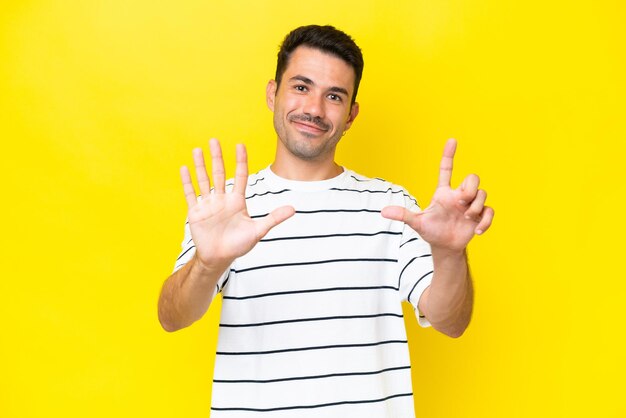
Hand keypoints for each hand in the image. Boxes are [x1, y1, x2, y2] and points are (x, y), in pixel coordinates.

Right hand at [181, 139, 294, 269]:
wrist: (219, 258)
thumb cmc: (239, 245)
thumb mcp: (258, 231)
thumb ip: (274, 218)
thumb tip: (293, 209)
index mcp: (237, 201)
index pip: (240, 176)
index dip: (240, 161)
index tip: (240, 145)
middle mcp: (222, 199)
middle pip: (220, 173)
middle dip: (217, 157)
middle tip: (214, 140)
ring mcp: (209, 204)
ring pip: (204, 180)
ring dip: (200, 166)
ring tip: (197, 149)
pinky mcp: (196, 212)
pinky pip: (191, 194)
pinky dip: (187, 182)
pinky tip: (184, 168)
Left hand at [381, 139, 493, 253]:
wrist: (444, 247)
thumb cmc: (431, 231)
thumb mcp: (417, 222)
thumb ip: (403, 215)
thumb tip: (383, 212)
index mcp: (444, 193)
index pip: (446, 169)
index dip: (448, 155)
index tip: (452, 140)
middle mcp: (459, 195)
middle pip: (473, 178)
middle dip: (471, 189)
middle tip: (461, 204)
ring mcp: (471, 205)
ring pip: (483, 193)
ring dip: (476, 207)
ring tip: (466, 219)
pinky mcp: (480, 217)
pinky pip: (490, 211)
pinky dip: (486, 221)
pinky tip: (477, 231)